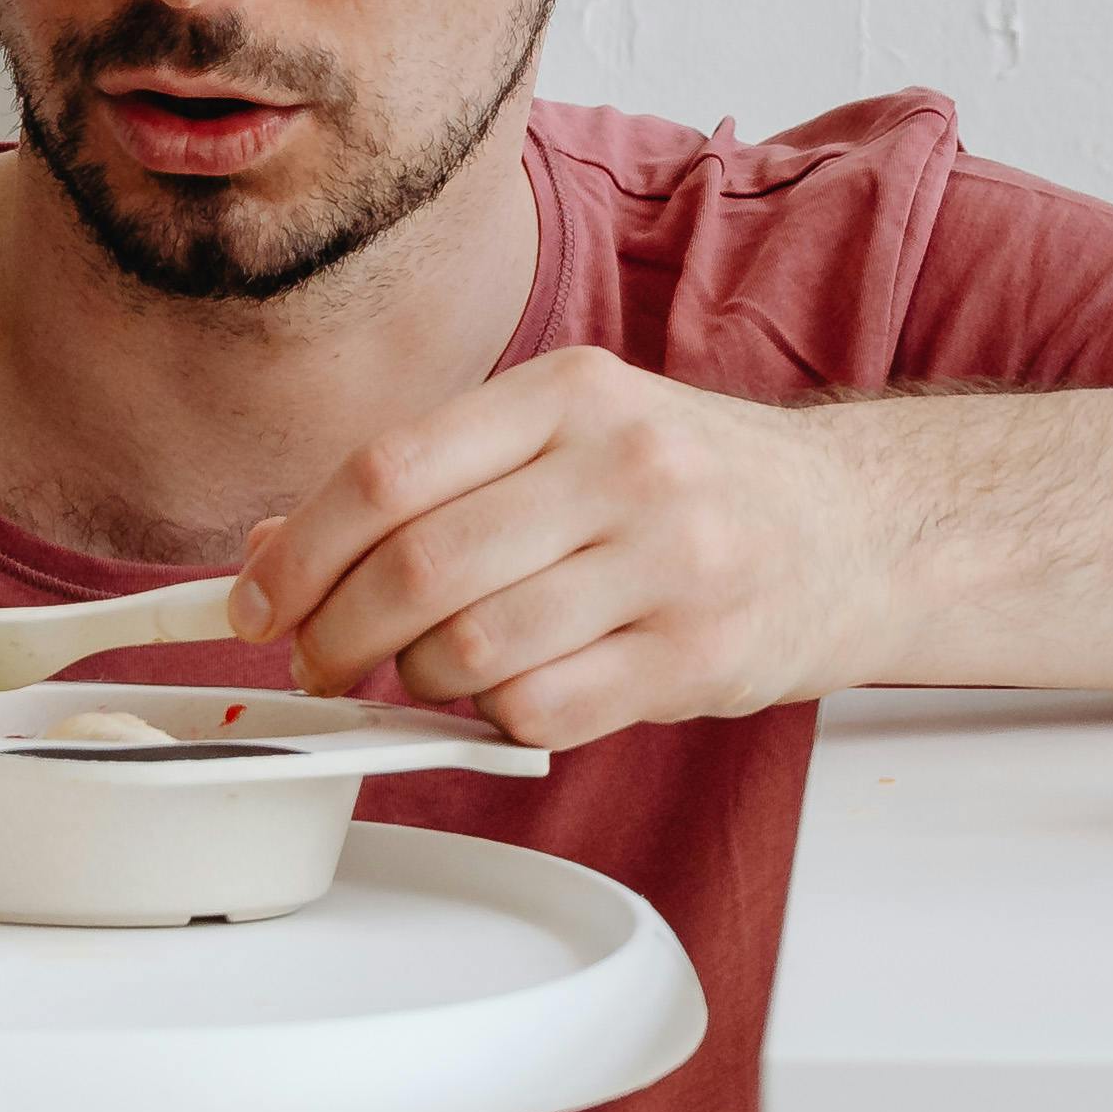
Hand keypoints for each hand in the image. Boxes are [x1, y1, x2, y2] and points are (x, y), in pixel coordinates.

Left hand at [241, 345, 879, 745]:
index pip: (388, 471)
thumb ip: (430, 482)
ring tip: (422, 675)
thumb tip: (271, 548)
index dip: (297, 550)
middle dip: (334, 634)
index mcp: (570, 391)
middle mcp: (622, 464)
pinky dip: (491, 720)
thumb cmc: (690, 482)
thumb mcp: (566, 440)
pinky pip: (539, 711)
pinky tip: (505, 696)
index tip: (255, 600)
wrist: (856, 528)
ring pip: (469, 650)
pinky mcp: (696, 655)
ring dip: (413, 682)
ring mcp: (667, 561)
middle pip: (415, 567)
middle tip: (319, 660)